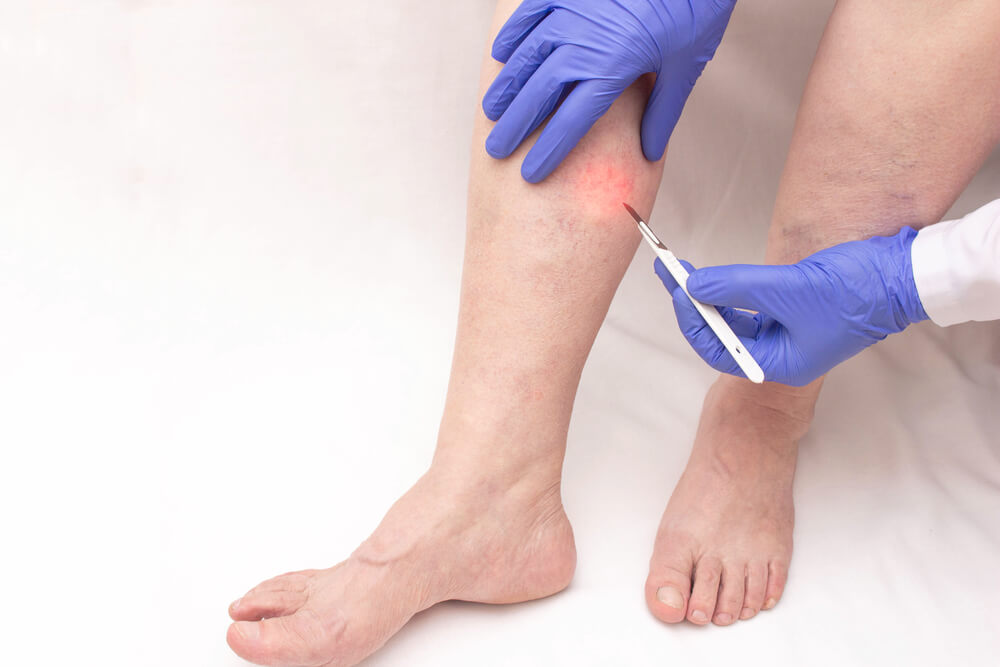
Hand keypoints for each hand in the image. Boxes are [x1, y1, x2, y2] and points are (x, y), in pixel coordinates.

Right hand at [482, 0, 736, 182]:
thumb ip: (663, 111)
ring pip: (526, 56)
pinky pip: (528, 14)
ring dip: (506, 86)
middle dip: (514, 126)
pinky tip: (500, 56)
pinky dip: (512, 36)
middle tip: (496, 149)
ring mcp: (570, 11)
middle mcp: (584, 42)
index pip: (570, 122)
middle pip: (538, 94)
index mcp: (614, 68)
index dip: (548, 151)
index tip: (531, 174)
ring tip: (491, 112)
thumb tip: (651, 153)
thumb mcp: (687, 64)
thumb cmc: (694, 8)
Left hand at [655, 228, 928, 385]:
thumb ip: (737, 287)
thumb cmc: (854, 292)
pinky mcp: (792, 310)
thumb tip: (693, 284)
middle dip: (693, 302)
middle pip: (720, 332)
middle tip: (667, 270)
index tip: (677, 289)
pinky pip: (749, 304)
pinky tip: (715, 275)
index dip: (693, 319)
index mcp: (779, 364)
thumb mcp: (788, 288)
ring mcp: (785, 332)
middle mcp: (779, 354)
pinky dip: (731, 289)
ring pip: (732, 316)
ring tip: (682, 268)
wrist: (902, 275)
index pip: (718, 349)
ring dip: (708, 293)